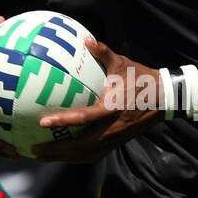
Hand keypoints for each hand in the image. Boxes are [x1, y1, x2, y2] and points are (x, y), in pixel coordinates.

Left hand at [33, 39, 160, 161]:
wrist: (164, 98)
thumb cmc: (142, 79)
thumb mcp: (123, 63)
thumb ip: (104, 52)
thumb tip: (87, 40)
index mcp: (112, 108)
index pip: (84, 118)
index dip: (63, 121)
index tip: (42, 122)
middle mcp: (113, 128)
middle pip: (80, 147)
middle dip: (56, 151)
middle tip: (33, 149)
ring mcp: (115, 138)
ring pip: (85, 155)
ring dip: (63, 157)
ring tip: (42, 156)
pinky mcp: (117, 142)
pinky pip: (93, 154)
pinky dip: (75, 157)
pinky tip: (62, 155)